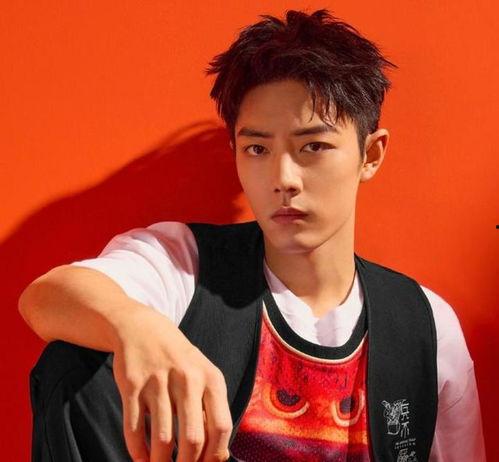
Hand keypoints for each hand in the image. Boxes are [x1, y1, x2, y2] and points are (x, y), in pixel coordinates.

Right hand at [111, 306, 232, 461]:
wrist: (143, 329)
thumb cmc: (179, 360)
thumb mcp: (203, 375)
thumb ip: (211, 409)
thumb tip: (216, 456)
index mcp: (210, 378)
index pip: (221, 427)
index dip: (214, 456)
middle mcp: (187, 378)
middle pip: (193, 438)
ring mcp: (158, 381)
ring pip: (161, 438)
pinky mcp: (132, 384)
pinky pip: (133, 428)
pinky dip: (137, 451)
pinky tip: (141, 458)